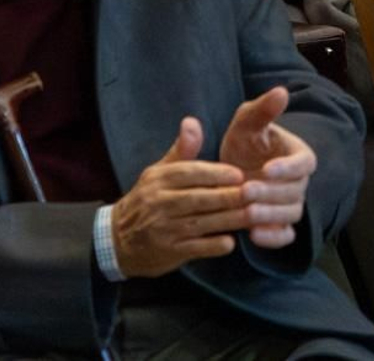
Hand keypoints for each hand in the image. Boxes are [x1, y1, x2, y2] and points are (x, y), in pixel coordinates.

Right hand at [110, 117, 248, 277]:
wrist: (118, 240)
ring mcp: (163, 230)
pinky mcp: (169, 252)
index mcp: (159, 180)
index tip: (240, 174)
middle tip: (255, 193)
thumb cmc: (148, 199)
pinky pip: (195, 248)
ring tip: (253, 214)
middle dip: (228, 196)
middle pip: (198, 199)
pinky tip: (231, 242)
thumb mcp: (159, 172)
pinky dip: (213, 246)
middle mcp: (159, 203)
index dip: (216, 173)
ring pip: (201, 223)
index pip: (190, 173)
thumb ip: (182, 150)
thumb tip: (192, 121)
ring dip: (229, 220)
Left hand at [218, 87, 317, 248]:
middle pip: (295, 191)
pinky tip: (253, 236)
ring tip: (246, 213)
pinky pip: (284, 236)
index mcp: (298, 155)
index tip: (267, 168)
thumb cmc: (244, 143)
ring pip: (290, 214)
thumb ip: (262, 110)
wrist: (232, 171)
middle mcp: (299, 183)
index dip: (287, 168)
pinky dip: (273, 238)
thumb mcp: (246, 123)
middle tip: (245, 191)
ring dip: (270, 216)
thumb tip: (280, 91)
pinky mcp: (280, 226)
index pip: (304, 163)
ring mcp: (291, 205)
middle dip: (271, 192)